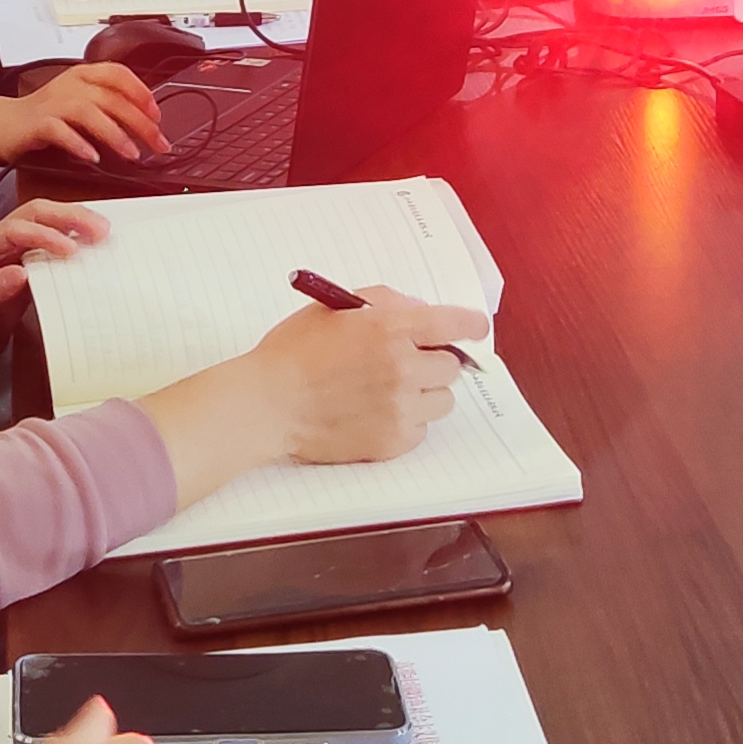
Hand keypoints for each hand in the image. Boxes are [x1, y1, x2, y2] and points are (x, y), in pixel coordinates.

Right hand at [0, 61, 170, 164]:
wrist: (2, 125)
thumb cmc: (44, 117)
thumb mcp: (78, 102)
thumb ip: (107, 105)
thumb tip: (144, 121)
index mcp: (82, 76)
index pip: (118, 74)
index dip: (141, 93)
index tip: (157, 115)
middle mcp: (69, 85)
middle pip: (112, 98)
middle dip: (139, 123)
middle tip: (156, 143)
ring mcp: (52, 103)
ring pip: (90, 113)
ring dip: (115, 135)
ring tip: (131, 154)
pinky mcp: (37, 124)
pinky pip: (60, 131)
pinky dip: (78, 143)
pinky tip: (92, 156)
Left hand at [0, 200, 108, 393]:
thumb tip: (20, 274)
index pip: (12, 231)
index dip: (43, 236)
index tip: (70, 251)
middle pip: (31, 216)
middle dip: (66, 218)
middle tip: (100, 229)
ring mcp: (4, 256)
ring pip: (42, 227)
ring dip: (72, 227)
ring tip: (103, 233)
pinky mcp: (19, 272)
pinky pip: (47, 253)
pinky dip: (69, 248)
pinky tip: (90, 252)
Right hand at [245, 285, 471, 463]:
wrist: (266, 404)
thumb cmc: (292, 354)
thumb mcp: (334, 308)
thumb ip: (383, 301)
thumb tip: (419, 310)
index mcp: (389, 327)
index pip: (455, 323)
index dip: (471, 325)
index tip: (475, 329)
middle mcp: (402, 367)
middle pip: (451, 365)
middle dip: (434, 360)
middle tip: (409, 362)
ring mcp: (400, 407)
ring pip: (443, 400)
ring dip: (425, 393)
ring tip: (390, 391)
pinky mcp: (393, 441)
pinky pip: (422, 429)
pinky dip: (408, 421)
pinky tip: (377, 413)